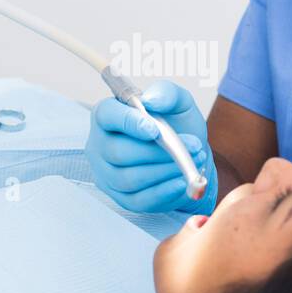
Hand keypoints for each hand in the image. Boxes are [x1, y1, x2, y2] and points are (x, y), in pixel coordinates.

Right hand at [86, 80, 215, 213]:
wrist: (188, 156)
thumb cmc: (177, 125)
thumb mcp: (178, 102)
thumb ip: (167, 93)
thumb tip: (151, 100)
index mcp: (108, 116)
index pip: (106, 115)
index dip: (128, 122)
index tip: (154, 129)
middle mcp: (100, 146)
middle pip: (118, 152)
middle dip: (158, 151)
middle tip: (192, 146)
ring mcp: (107, 175)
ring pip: (129, 178)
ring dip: (164, 170)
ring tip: (191, 161)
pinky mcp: (122, 198)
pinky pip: (139, 199)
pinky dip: (163, 191)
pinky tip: (181, 182)